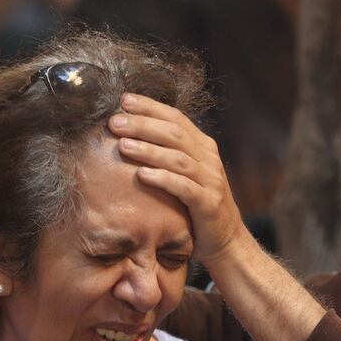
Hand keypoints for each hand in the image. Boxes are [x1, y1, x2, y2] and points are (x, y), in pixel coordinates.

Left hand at [108, 94, 253, 265]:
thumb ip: (168, 154)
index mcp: (203, 147)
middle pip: (174, 134)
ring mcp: (211, 181)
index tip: (123, 100)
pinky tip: (142, 175)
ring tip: (122, 145)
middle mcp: (209, 159)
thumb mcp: (185, 174)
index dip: (150, 107)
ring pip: (178, 159)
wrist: (225, 240)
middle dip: (143, 125)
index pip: (176, 118)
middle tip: (115, 122)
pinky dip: (163, 179)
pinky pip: (185, 188)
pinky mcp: (209, 204)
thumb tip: (129, 133)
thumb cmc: (195, 206)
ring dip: (149, 150)